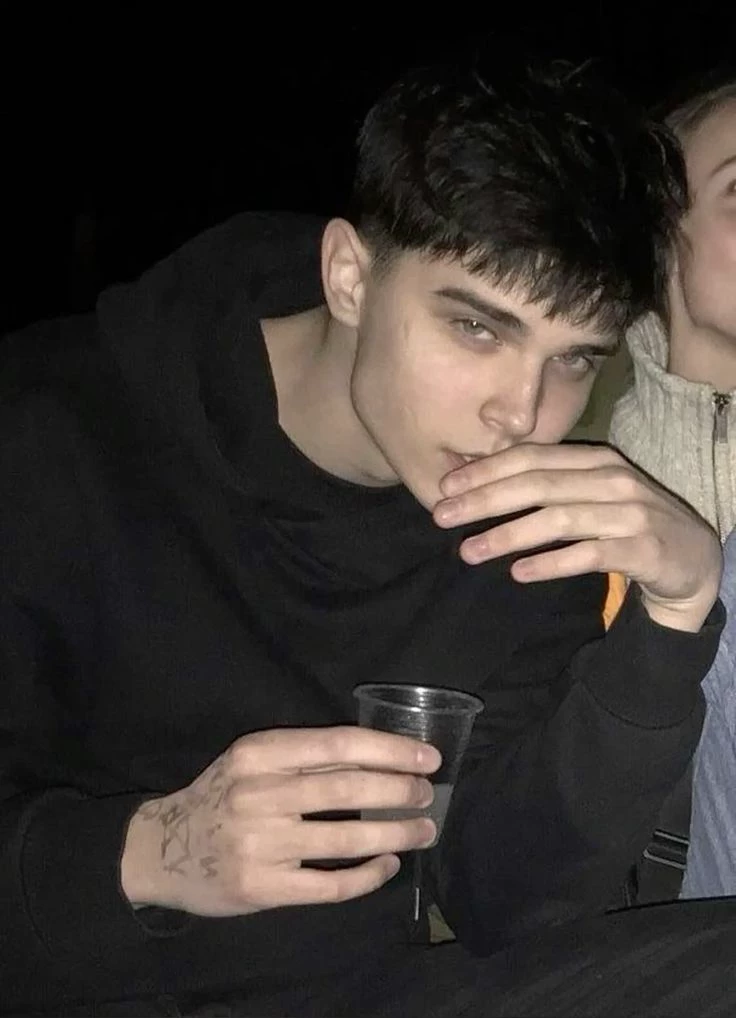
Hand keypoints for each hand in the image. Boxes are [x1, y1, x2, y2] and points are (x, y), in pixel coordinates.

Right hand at [120, 726, 439, 916]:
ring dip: (395, 834)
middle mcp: (257, 795)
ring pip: (344, 840)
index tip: (428, 757)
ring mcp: (259, 845)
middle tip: (428, 794)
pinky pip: (329, 885)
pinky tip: (388, 865)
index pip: (337, 744)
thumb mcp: (251, 761)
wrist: (161, 851)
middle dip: (399, 791)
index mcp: (259, 753)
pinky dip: (367, 876)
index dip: (390, 750)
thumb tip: (382, 754)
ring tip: (423, 831)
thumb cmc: (222, 796)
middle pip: (346, 790)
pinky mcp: (262, 889)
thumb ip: (305, 757)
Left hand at [433, 443, 721, 631]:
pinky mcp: (643, 549)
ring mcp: (630, 513)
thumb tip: (481, 491)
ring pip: (557, 519)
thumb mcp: (590, 496)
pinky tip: (518, 572)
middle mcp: (612, 480)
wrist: (691, 560)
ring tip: (469, 551)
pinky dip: (551, 562)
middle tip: (442, 516)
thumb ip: (548, 488)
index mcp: (594, 460)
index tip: (444, 487)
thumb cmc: (627, 525)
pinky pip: (589, 554)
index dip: (485, 470)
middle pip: (537, 484)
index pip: (531, 458)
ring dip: (507, 534)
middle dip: (484, 500)